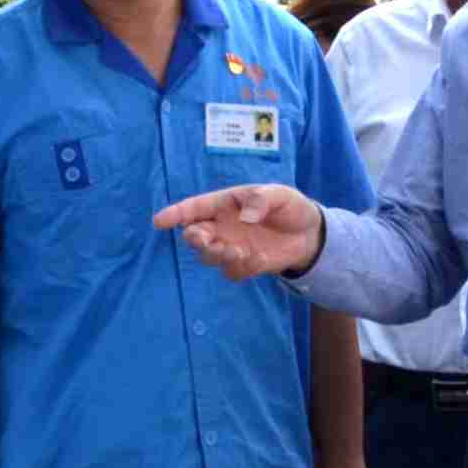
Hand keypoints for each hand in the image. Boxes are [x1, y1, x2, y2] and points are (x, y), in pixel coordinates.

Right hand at [154, 184, 325, 279]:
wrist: (309, 234)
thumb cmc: (289, 207)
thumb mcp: (280, 195)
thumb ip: (261, 201)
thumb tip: (245, 217)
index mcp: (224, 204)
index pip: (194, 209)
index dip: (174, 214)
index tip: (158, 221)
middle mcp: (222, 227)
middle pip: (195, 236)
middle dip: (196, 239)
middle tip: (208, 240)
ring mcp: (230, 247)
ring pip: (208, 257)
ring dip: (217, 255)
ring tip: (239, 251)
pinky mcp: (243, 265)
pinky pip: (232, 272)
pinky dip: (242, 268)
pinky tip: (260, 258)